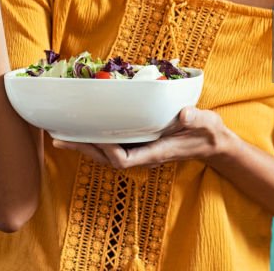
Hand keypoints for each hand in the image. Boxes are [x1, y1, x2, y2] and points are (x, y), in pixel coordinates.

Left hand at [51, 107, 232, 169]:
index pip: (125, 159)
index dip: (107, 151)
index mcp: (156, 151)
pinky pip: (114, 146)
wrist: (212, 143)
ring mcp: (142, 150)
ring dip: (86, 146)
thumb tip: (184, 114)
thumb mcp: (207, 123)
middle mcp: (145, 153)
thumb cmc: (208, 133)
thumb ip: (197, 118)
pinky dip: (97, 140)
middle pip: (108, 159)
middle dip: (85, 150)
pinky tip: (86, 130)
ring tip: (63, 136)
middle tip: (61, 138)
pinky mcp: (141, 143)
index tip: (95, 137)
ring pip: (107, 155)